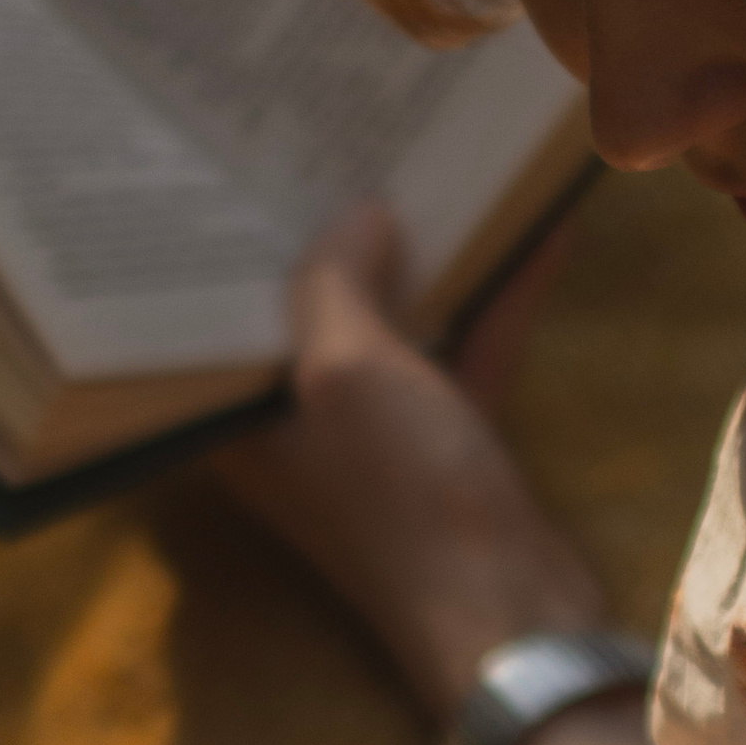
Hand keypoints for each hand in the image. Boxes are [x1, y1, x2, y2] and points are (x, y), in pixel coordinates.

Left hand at [210, 198, 603, 717]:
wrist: (512, 613)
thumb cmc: (402, 496)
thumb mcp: (347, 372)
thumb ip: (334, 281)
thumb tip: (355, 214)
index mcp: (237, 420)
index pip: (210, 317)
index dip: (218, 241)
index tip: (228, 156)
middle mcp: (294, 425)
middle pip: (301, 308)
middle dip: (324, 226)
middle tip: (333, 130)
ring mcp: (375, 435)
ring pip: (389, 322)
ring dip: (416, 252)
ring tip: (427, 158)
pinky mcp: (449, 441)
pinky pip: (463, 348)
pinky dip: (493, 295)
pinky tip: (535, 227)